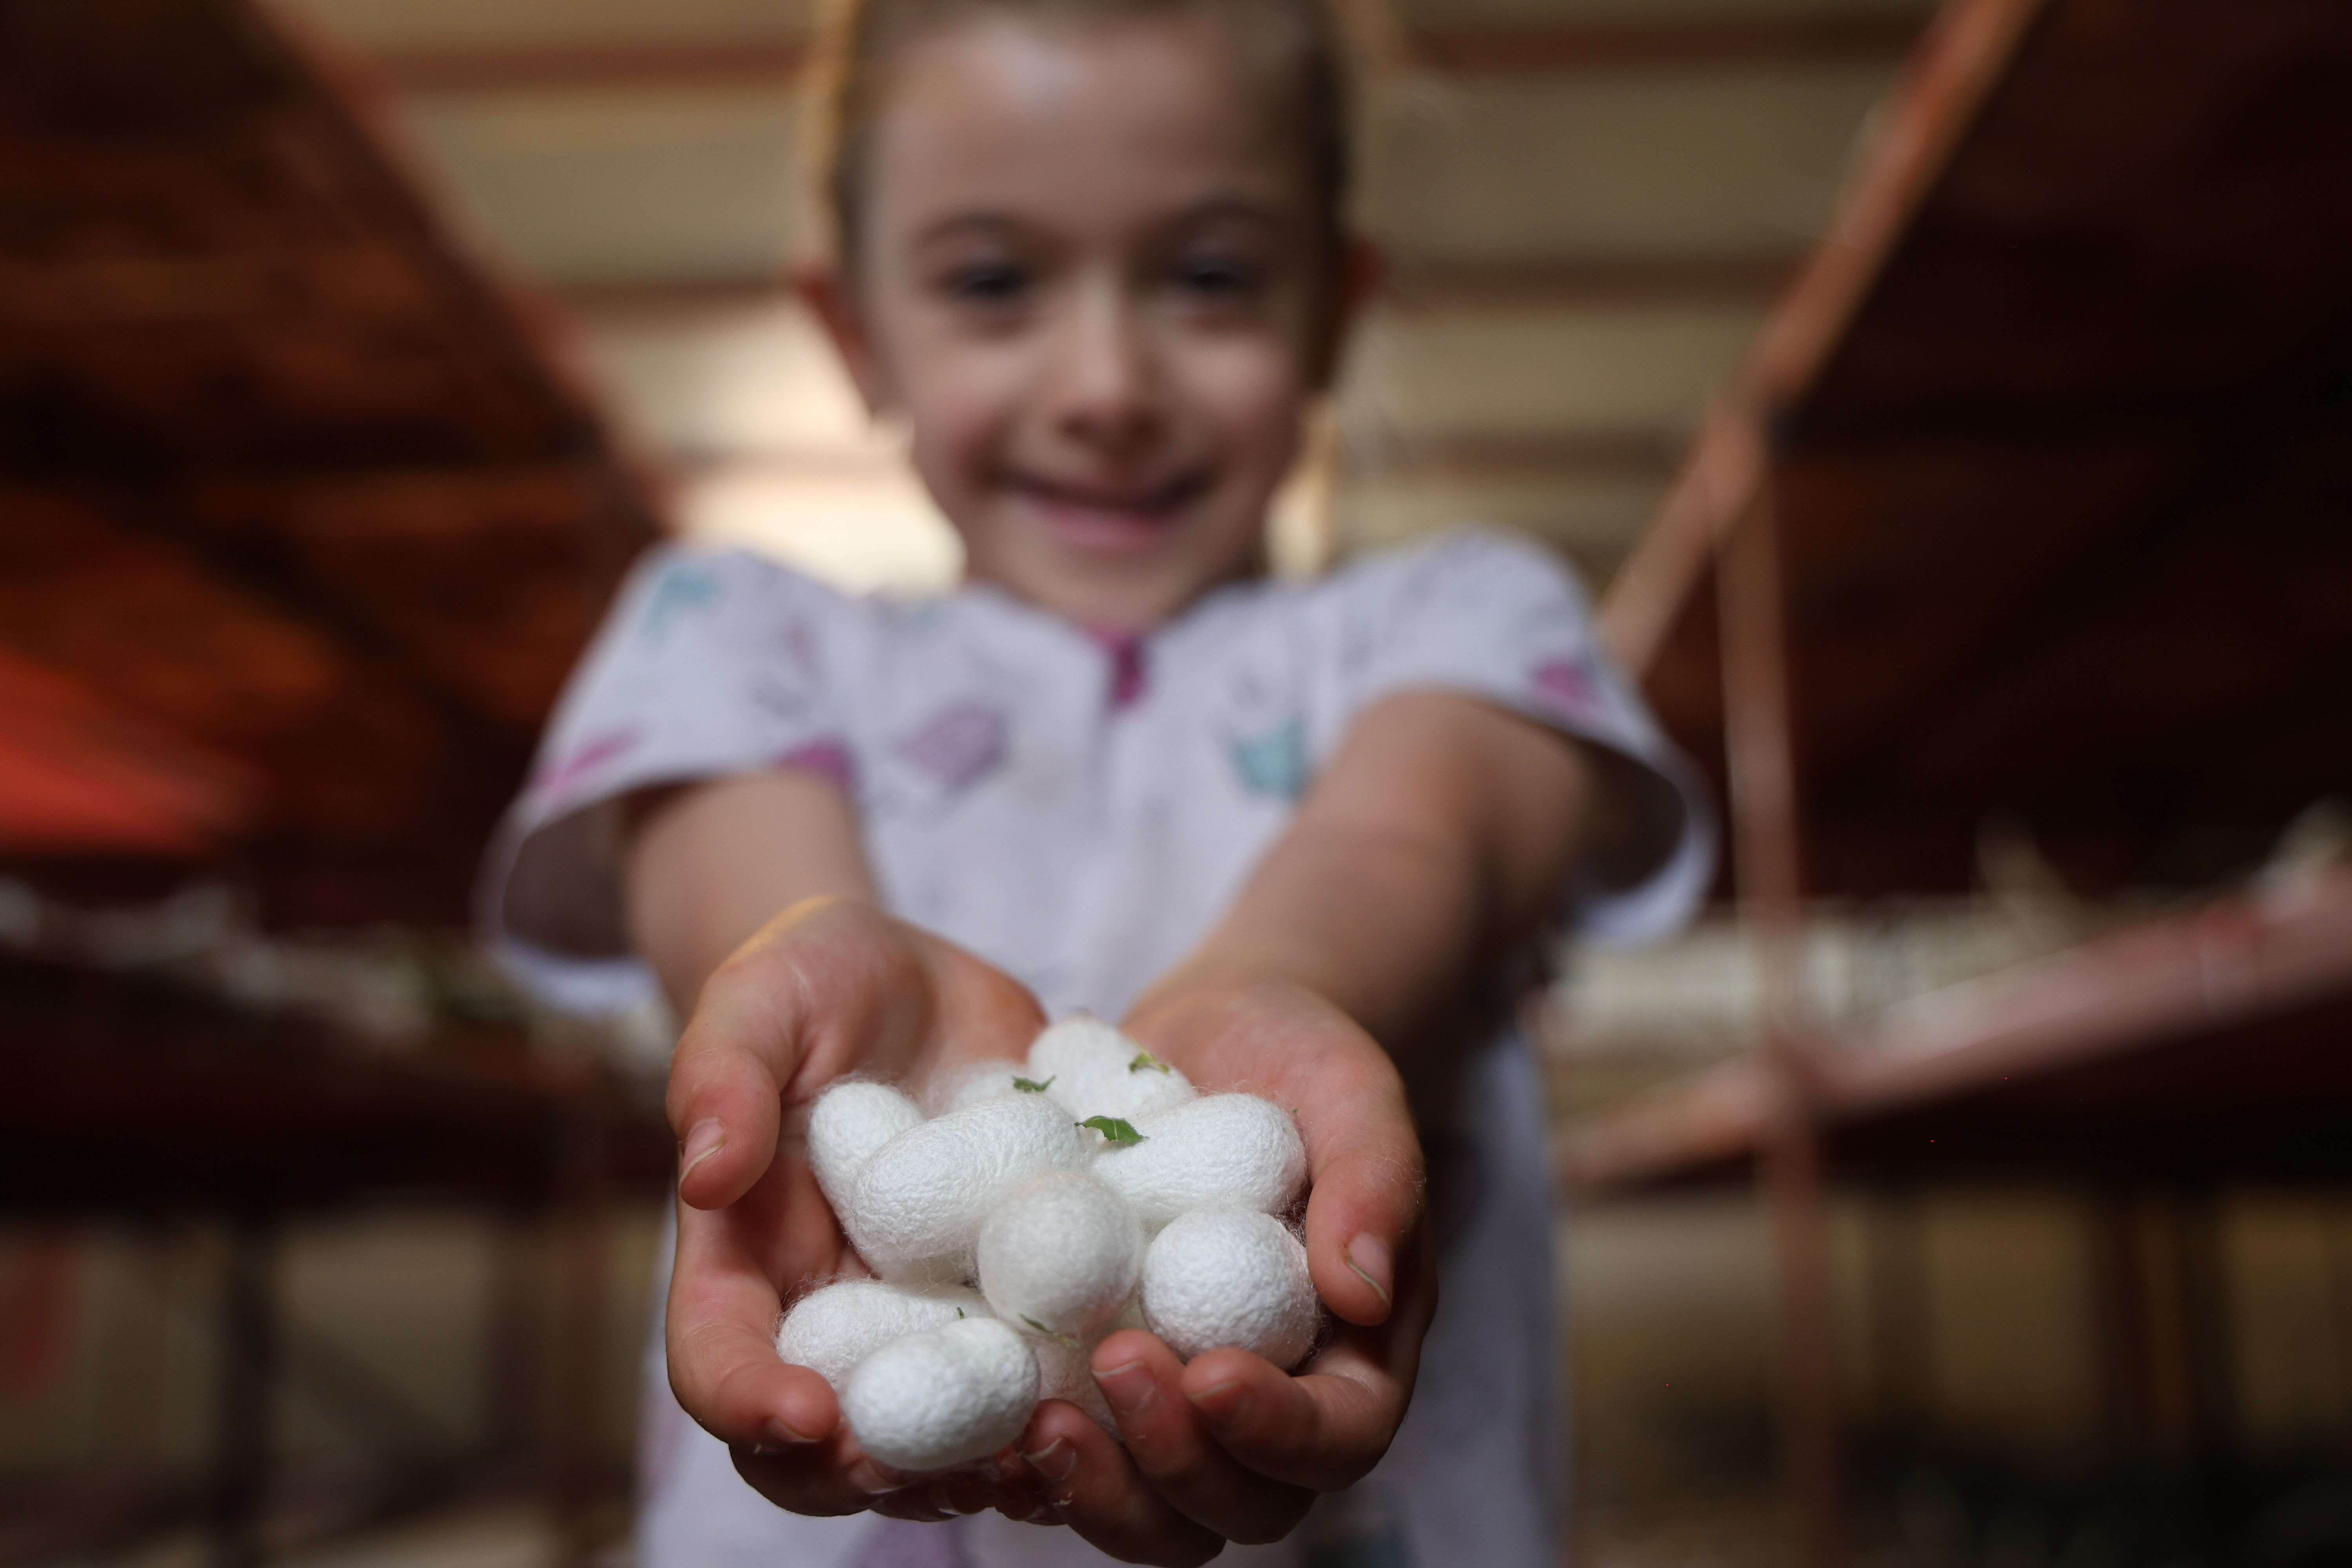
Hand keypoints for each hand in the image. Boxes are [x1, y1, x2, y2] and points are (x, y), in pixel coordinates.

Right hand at [660, 896, 1051, 1518]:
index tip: (807, 1415)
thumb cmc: (813, 980)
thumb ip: (723, 1072)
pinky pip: (1032, 1367)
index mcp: (745, 1260)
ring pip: (937, 1431)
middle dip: (877, 1470)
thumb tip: (705, 1172)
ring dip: (982, 1460)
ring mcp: (926, 1312)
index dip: (749, 1402)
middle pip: (825, 1440)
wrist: (916, 981)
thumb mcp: (763, 996)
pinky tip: (1115, 1386)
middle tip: (947, 1465)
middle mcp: (833, 1310)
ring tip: (1039, 1452)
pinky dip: (1067, 1395)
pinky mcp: (1010, 1293)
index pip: (718, 1359)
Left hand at [1011, 982, 1432, 1565]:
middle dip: (1175, 1462)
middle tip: (1114, 1364)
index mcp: (1352, 1359)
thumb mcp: (1354, 1095)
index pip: (1338, 1439)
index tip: (1211, 1371)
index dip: (1278, 1431)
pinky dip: (1025, 1465)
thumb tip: (1363, 1292)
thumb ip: (1374, 1182)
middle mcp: (1267, 1406)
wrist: (1208, 1043)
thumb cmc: (1300, 1064)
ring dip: (1096, 1488)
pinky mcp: (1094, 1388)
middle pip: (1241, 1506)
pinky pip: (1067, 1465)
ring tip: (1035, 1421)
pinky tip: (980, 1428)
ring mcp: (1175, 1409)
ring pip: (1150, 1515)